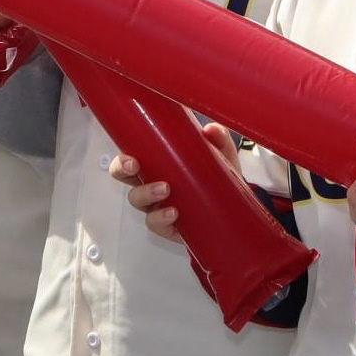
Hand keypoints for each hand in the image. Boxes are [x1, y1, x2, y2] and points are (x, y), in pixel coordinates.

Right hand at [111, 121, 240, 245]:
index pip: (130, 158)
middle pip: (125, 178)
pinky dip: (161, 219)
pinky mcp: (168, 225)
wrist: (233, 208)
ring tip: (165, 189)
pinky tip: (173, 213)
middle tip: (134, 166)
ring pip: (138, 201)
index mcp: (157, 165)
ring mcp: (157, 206)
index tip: (131, 156)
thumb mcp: (221, 155)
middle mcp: (152, 185)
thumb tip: (211, 130)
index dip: (122, 158)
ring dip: (147, 193)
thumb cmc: (217, 178)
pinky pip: (156, 224)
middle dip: (123, 171)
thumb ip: (219, 139)